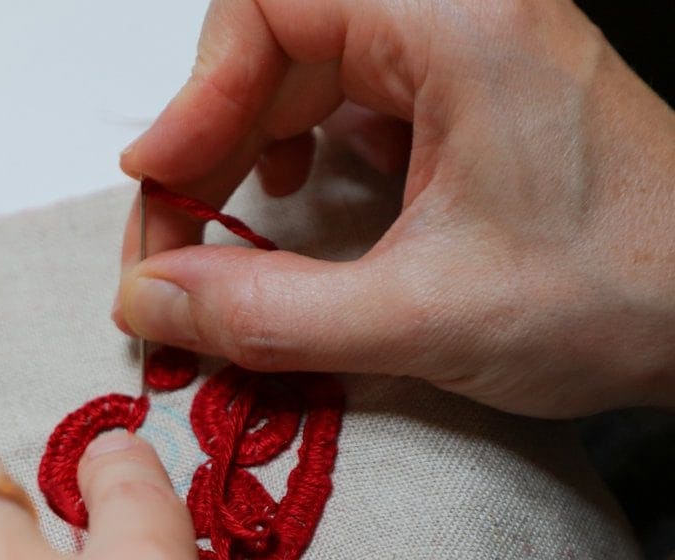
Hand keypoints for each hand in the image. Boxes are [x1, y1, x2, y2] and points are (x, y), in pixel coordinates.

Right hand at [114, 0, 674, 417]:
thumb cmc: (617, 293)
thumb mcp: (422, 318)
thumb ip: (271, 315)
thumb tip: (153, 300)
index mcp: (457, 20)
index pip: (271, 4)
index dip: (196, 95)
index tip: (158, 184)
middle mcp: (457, 16)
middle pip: (276, 41)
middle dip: (210, 140)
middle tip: (176, 242)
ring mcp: (462, 57)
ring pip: (305, 70)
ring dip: (247, 146)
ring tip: (228, 220)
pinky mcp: (463, 103)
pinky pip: (349, 98)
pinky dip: (301, 148)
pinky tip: (301, 195)